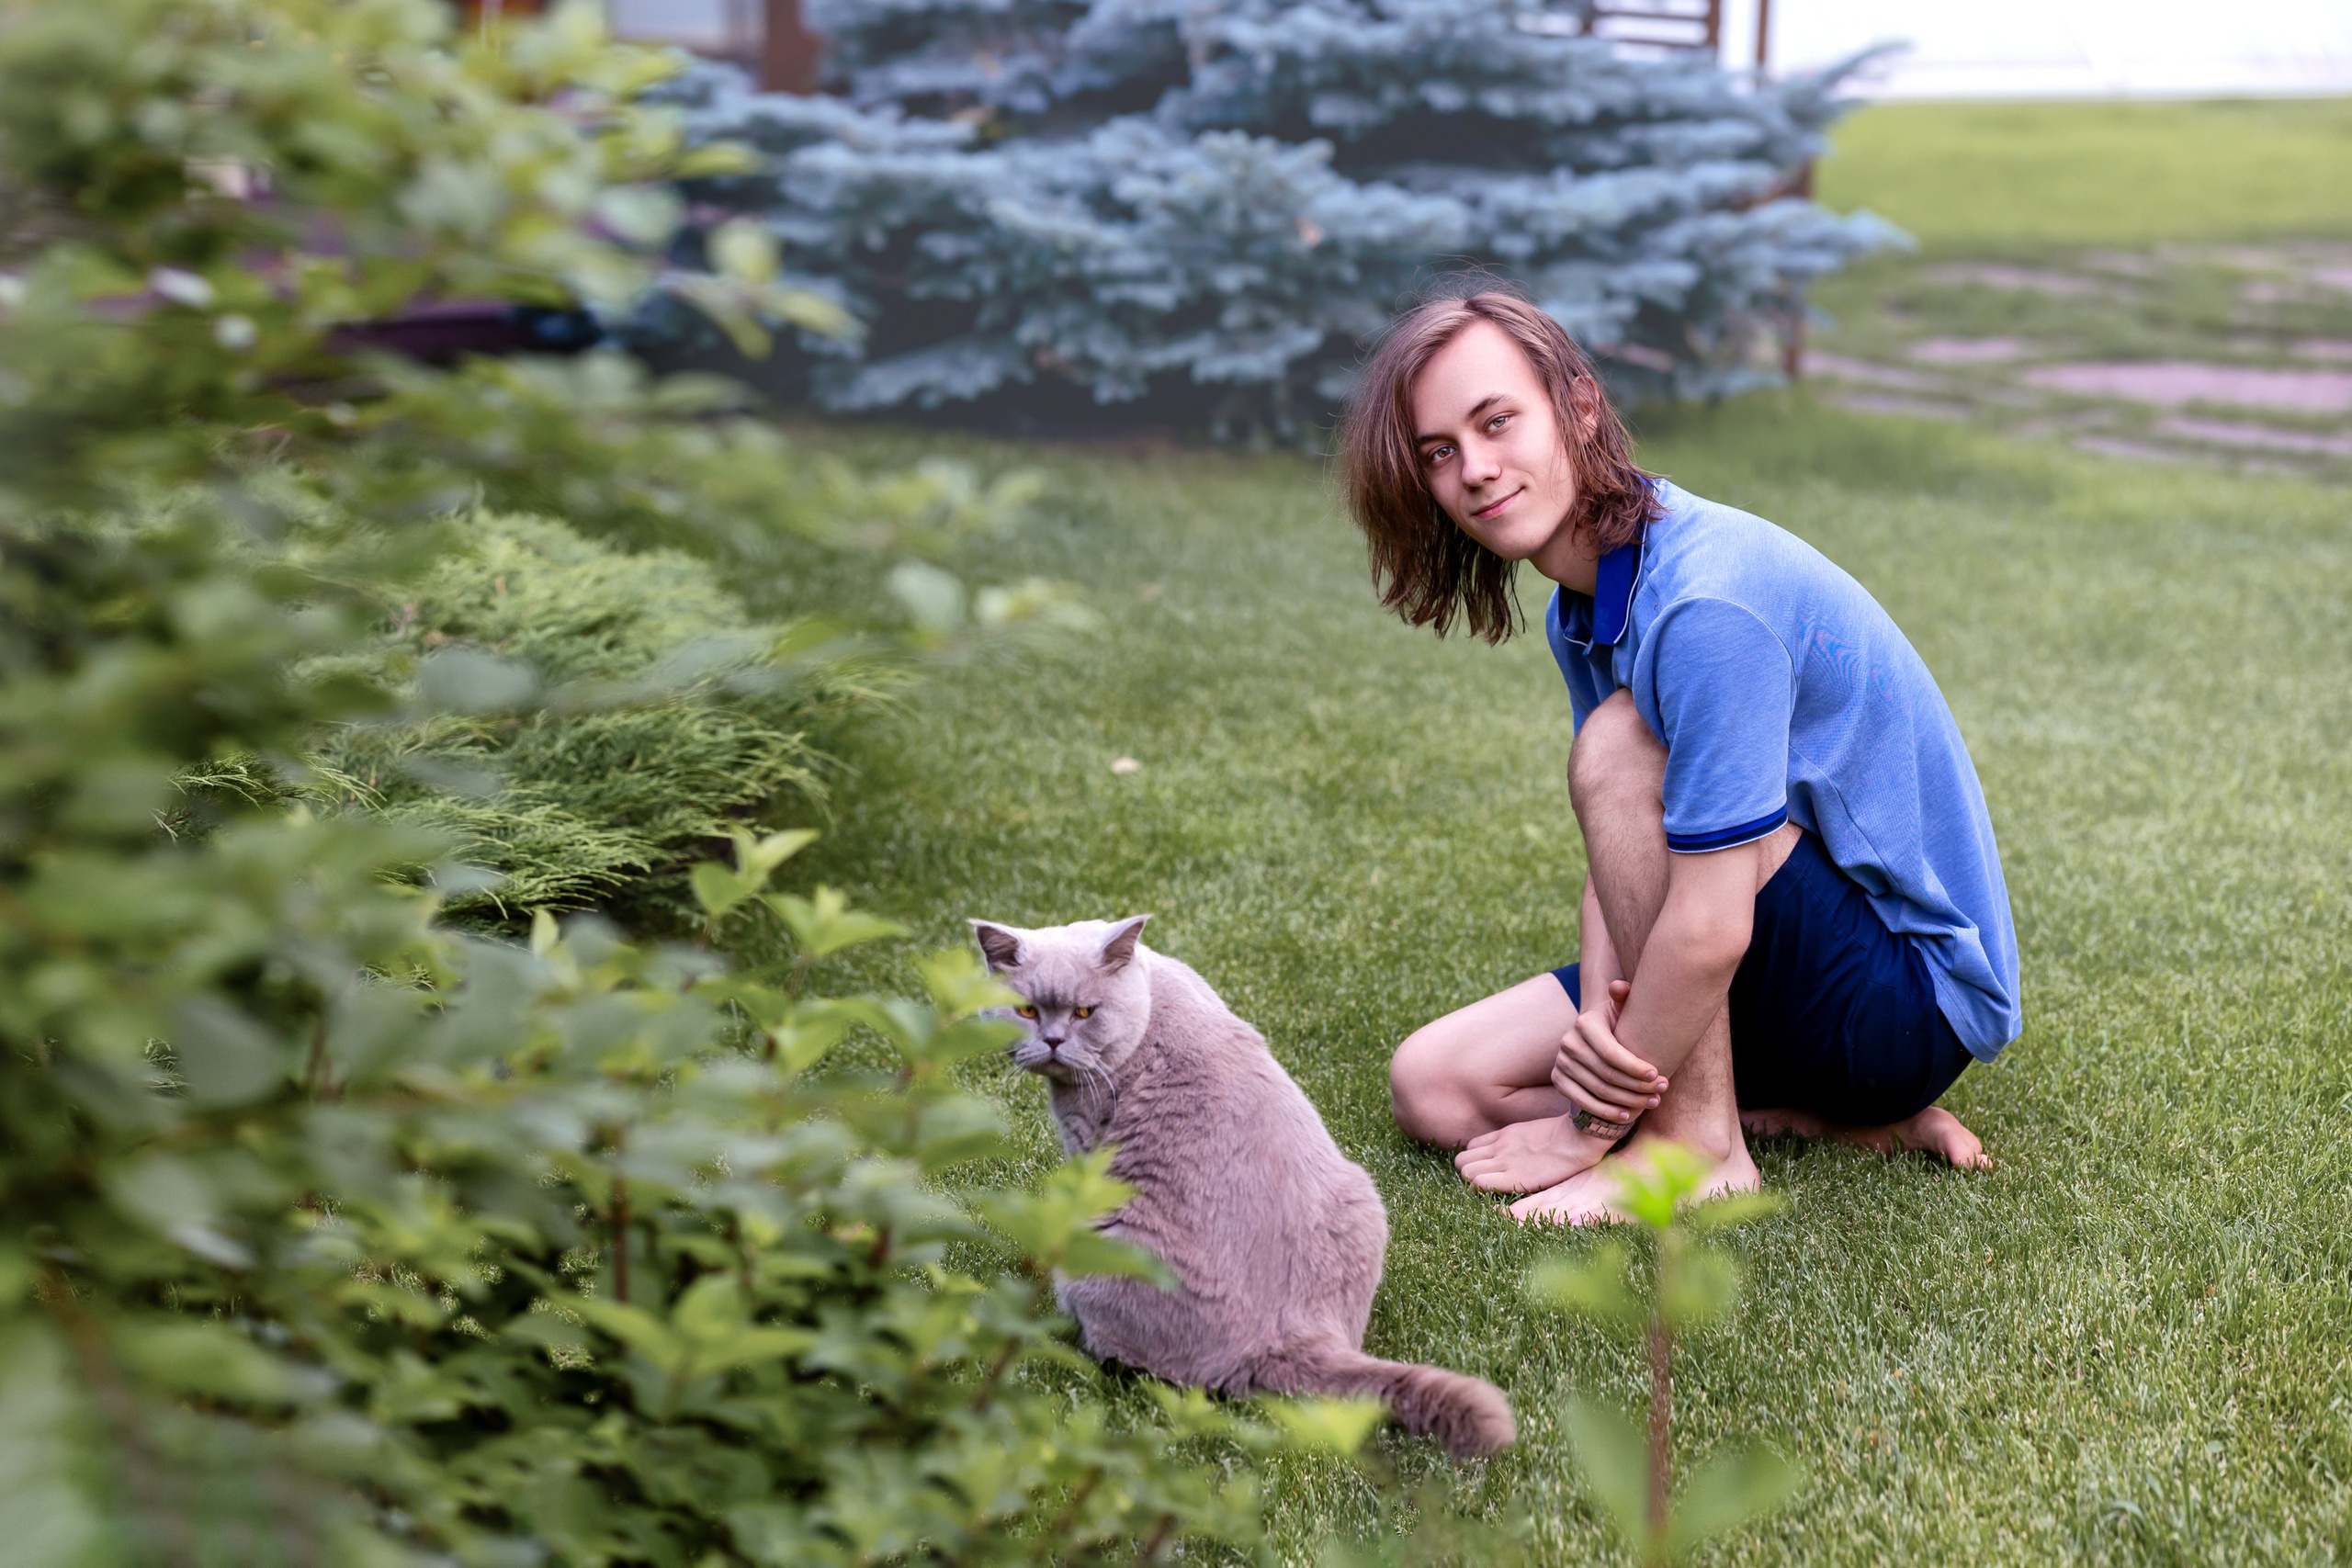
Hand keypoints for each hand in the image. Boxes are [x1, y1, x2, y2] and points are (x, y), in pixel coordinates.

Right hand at [1549, 979, 1666, 1119]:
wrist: (1593, 1037)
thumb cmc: (1617, 1024)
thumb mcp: (1621, 1010)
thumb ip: (1624, 998)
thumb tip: (1619, 987)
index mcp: (1585, 1023)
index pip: (1611, 1052)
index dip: (1635, 1067)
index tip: (1658, 1074)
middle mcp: (1568, 1042)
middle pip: (1607, 1074)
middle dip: (1638, 1086)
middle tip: (1662, 1090)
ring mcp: (1561, 1062)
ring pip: (1599, 1091)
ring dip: (1629, 1101)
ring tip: (1653, 1102)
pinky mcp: (1558, 1080)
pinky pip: (1583, 1102)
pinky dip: (1607, 1112)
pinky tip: (1628, 1115)